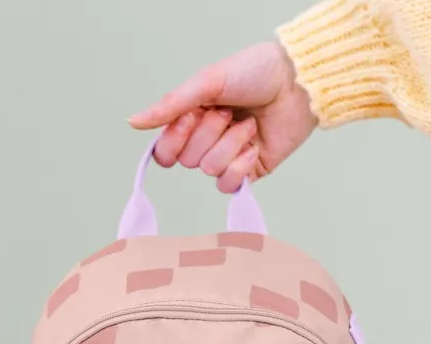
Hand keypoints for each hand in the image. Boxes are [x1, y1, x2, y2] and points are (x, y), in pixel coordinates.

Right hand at [129, 42, 316, 192]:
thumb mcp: (206, 83)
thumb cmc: (255, 72)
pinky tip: (255, 144)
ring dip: (230, 143)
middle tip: (229, 112)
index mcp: (191, 119)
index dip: (175, 141)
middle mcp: (207, 142)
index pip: (165, 152)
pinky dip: (242, 164)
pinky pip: (230, 184)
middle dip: (210, 134)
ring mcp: (228, 159)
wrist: (297, 83)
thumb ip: (170, 106)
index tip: (193, 116)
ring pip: (210, 170)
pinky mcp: (249, 172)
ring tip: (249, 123)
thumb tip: (132, 122)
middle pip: (188, 161)